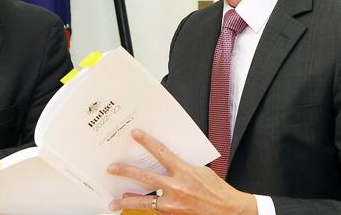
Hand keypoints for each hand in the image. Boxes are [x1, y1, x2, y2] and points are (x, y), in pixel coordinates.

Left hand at [108, 129, 257, 214]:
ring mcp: (174, 203)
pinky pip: (152, 208)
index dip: (147, 141)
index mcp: (185, 171)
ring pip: (145, 200)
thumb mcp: (200, 170)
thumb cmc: (216, 189)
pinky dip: (141, 205)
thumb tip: (165, 158)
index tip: (135, 134)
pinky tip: (130, 202)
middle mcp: (177, 187)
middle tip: (111, 168)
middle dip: (126, 171)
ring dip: (127, 200)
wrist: (229, 211)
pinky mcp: (173, 214)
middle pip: (146, 177)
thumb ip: (181, 165)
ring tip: (113, 200)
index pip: (162, 152)